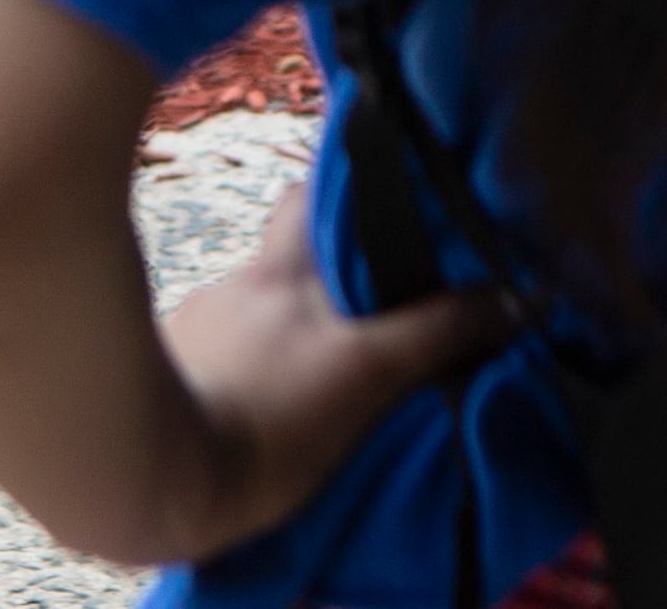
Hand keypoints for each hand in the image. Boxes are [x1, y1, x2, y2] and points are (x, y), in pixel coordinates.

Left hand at [152, 186, 510, 554]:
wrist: (147, 475)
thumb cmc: (264, 423)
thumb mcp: (366, 376)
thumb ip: (438, 333)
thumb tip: (519, 299)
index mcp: (285, 268)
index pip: (314, 194)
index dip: (349, 190)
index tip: (389, 204)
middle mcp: (238, 281)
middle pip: (286, 247)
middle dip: (324, 262)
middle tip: (370, 296)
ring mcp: (197, 323)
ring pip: (258, 302)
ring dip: (289, 321)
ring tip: (324, 362)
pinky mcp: (172, 370)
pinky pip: (224, 349)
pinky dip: (249, 363)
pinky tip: (268, 398)